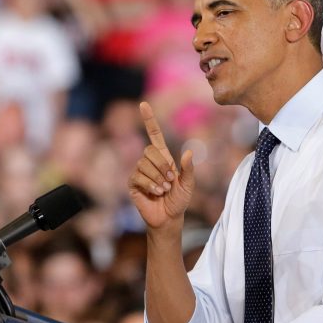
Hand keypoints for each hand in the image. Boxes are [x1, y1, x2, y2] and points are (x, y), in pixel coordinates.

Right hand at [128, 102, 194, 228]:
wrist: (169, 218)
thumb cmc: (179, 200)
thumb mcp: (188, 185)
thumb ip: (188, 170)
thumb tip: (188, 153)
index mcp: (163, 158)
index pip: (154, 135)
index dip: (149, 120)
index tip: (143, 104)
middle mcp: (149, 162)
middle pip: (149, 150)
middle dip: (163, 165)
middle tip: (170, 181)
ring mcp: (139, 172)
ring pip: (143, 164)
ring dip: (157, 178)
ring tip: (164, 189)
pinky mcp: (133, 184)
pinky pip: (138, 177)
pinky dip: (150, 185)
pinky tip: (156, 193)